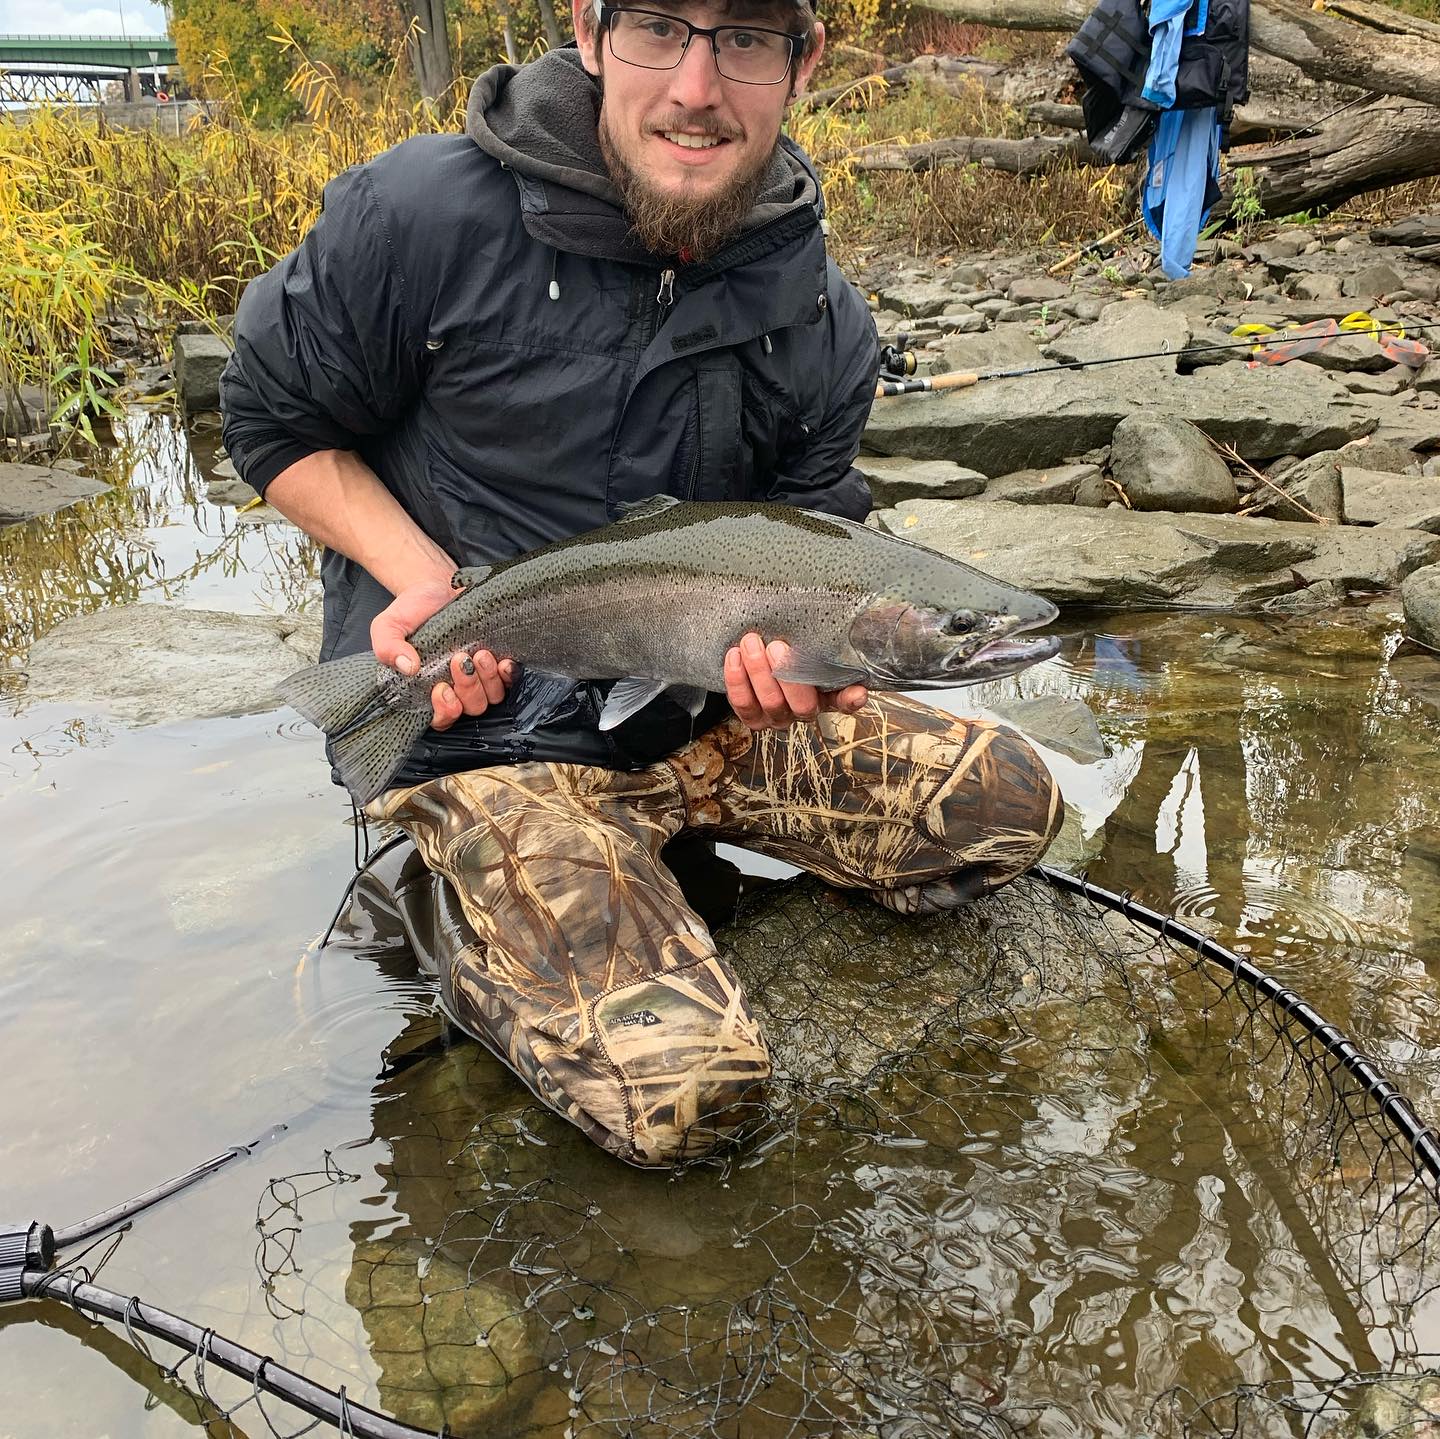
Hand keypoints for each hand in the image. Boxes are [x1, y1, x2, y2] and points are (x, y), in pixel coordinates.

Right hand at [371, 577, 515, 730]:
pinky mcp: (497, 662)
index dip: (445, 711)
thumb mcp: (388, 626)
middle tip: (459, 659)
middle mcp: (457, 688)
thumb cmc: (412, 610)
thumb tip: (408, 667)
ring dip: (488, 680)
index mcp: (429, 689)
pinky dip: (509, 674)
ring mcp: (480, 677)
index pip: (442, 719)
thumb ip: (388, 647)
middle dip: (468, 689)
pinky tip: (503, 661)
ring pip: (492, 697)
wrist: (436, 586)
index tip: (441, 688)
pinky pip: (511, 681)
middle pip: (471, 708)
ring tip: (479, 654)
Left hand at [724, 633, 867, 731]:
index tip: (857, 691)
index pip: (845, 701)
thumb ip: (824, 637)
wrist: (753, 651)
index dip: (850, 700)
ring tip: (751, 642)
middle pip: (803, 705)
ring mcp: (778, 716)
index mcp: (828, 693)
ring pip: (771, 704)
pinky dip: (736, 680)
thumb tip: (850, 619)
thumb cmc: (787, 644)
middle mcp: (805, 710)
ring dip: (759, 672)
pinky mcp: (752, 716)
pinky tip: (734, 656)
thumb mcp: (807, 639)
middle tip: (777, 645)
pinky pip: (743, 704)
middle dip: (788, 674)